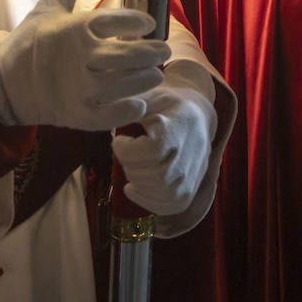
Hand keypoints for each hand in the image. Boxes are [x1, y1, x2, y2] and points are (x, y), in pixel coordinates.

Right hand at [0, 0, 168, 130]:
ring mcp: (76, 90)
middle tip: (164, 50)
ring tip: (156, 74)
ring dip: (143, 80)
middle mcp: (77, 59)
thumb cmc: (32, 40)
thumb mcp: (49, 6)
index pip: (111, 22)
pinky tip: (141, 103)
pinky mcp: (75, 115)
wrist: (3, 82)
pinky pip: (107, 116)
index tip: (149, 23)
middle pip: (123, 56)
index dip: (134, 21)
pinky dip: (127, 111)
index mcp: (72, 30)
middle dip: (150, 52)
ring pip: (120, 86)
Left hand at [112, 73, 216, 214]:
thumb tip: (101, 105)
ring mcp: (193, 173)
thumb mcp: (150, 96)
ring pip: (162, 192)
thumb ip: (128, 102)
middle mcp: (189, 153)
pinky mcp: (191, 188)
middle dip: (131, 167)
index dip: (126, 149)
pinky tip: (134, 188)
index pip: (150, 151)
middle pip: (154, 174)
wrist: (199, 117)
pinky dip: (148, 202)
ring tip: (131, 169)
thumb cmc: (168, 105)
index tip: (119, 141)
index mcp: (179, 127)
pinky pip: (171, 205)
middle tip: (126, 155)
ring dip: (138, 184)